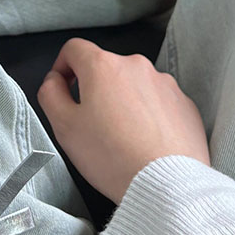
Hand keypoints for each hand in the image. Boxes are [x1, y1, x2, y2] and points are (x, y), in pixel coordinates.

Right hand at [37, 38, 209, 204]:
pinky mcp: (184, 104)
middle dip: (94, 90)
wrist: (168, 185)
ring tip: (122, 139)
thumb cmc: (114, 157)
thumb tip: (54, 82)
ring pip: (132, 85)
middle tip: (91, 124)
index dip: (62, 67)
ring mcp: (164, 83)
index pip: (74, 49)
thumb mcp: (64, 126)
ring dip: (123, 102)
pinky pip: (157, 102)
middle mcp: (136, 66)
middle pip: (105, 68)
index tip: (63, 88)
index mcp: (103, 66)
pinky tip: (144, 142)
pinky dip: (148, 116)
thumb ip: (50, 94)